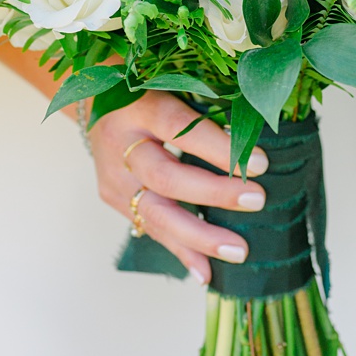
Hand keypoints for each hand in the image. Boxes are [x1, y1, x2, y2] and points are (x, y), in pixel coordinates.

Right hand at [84, 94, 269, 286]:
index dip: (219, 147)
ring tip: (238, 251)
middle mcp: (122, 144)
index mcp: (141, 107)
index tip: (262, 163)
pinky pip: (151, 229)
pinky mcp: (114, 198)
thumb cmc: (150, 87)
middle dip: (214, 193)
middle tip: (258, 200)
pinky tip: (206, 273)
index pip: (180, 128)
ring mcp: (114, 176)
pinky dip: (181, 252)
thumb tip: (262, 130)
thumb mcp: (174, 82)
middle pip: (166, 177)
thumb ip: (208, 104)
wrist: (93, 98)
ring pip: (155, 212)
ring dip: (200, 236)